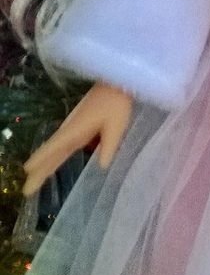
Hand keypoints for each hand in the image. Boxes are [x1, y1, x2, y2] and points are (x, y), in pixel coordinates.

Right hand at [23, 82, 133, 196]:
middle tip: (27, 190)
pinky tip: (51, 165)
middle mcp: (70, 130)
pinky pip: (63, 146)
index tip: (27, 170)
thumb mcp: (117, 126)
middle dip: (38, 171)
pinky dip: (53, 157)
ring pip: (55, 151)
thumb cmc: (116, 104)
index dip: (41, 159)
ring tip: (33, 181)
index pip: (55, 147)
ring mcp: (72, 128)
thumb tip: (102, 166)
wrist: (116, 84)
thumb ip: (109, 145)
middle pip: (51, 153)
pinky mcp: (78, 127)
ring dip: (44, 165)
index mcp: (75, 129)